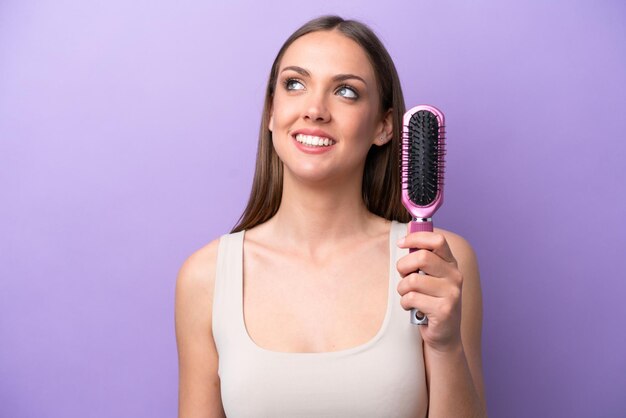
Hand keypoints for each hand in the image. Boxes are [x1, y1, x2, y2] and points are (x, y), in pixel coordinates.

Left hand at [396, 230, 463, 352]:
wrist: (443, 335)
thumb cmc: (430, 301)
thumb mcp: (429, 276)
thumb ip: (421, 256)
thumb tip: (408, 231)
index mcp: (450, 264)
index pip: (437, 240)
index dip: (415, 238)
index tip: (401, 243)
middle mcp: (455, 276)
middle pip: (422, 257)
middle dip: (403, 266)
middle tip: (403, 276)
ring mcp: (451, 293)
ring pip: (413, 280)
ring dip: (402, 289)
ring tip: (408, 295)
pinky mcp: (444, 310)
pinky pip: (412, 298)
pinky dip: (405, 303)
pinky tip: (411, 307)